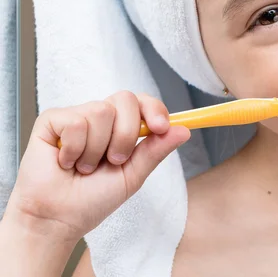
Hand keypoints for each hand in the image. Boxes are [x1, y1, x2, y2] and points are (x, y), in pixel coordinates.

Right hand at [3, 91, 189, 243]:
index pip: (142, 102)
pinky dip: (74, 149)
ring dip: (96, 149)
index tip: (161, 127)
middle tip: (113, 160)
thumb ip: (156, 151)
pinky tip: (66, 162)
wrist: (58, 219)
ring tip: (84, 167)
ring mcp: (76, 116)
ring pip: (101, 111)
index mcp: (121, 127)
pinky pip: (75, 122)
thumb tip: (184, 130)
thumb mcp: (133, 176)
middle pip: (126, 99)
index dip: (154, 109)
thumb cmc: (92, 199)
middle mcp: (100, 117)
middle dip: (125, 134)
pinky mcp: (51, 120)